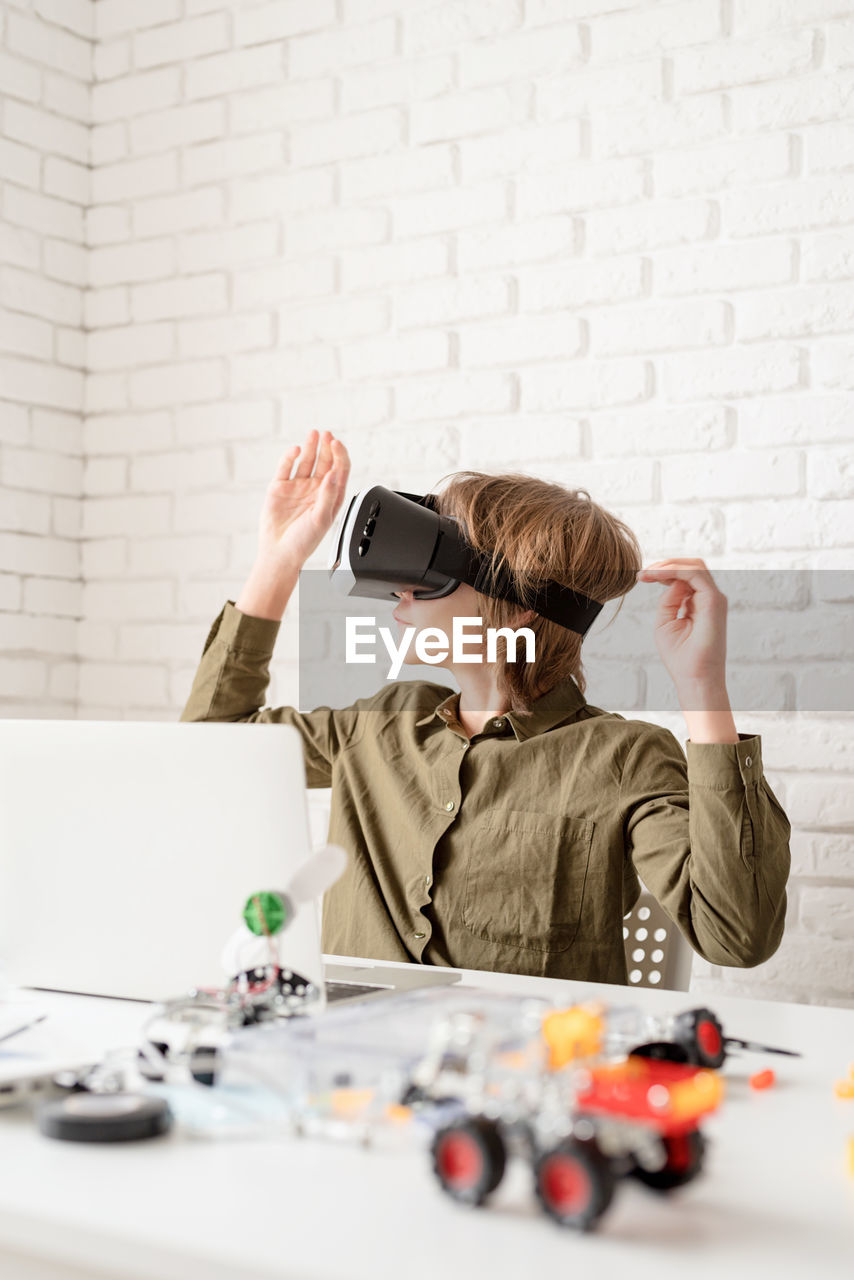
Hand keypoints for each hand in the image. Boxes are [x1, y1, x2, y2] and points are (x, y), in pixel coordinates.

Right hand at [256, 429, 350, 570]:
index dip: (340, 455)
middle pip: (324, 462)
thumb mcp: (322, 519)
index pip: (339, 470)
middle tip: (327, 435)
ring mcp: (298, 486)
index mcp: (331, 496)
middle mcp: (315, 489)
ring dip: (311, 447)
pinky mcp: (280, 487)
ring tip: (314, 434)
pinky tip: (295, 450)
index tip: (337, 444)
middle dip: (327, 447)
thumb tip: (333, 474)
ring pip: (306, 461)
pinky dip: (290, 457)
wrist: (279, 552)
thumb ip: (328, 496)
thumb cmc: (304, 541)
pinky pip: (286, 467)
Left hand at [636, 558, 728, 691]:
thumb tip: (671, 581)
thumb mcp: (665, 623)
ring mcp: (714, 599)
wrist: (694, 678)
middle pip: (691, 567)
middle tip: (643, 573)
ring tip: (648, 573)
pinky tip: (657, 575)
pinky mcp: (714, 601)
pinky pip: (695, 574)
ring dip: (668, 565)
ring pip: (695, 566)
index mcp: (698, 604)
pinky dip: (675, 570)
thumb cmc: (681, 657)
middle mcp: (709, 599)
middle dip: (665, 565)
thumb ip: (668, 600)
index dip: (662, 573)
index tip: (641, 577)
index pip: (684, 577)